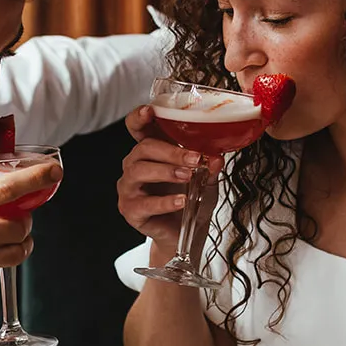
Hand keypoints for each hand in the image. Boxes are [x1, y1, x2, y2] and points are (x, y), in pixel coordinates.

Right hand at [115, 105, 221, 250]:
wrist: (186, 235)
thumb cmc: (191, 201)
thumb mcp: (206, 181)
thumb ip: (209, 168)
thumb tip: (216, 157)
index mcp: (151, 152)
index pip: (138, 128)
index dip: (140, 117)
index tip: (151, 110)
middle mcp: (135, 166)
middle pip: (143, 148)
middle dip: (170, 151)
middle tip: (194, 158)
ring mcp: (130, 188)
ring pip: (139, 171)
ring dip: (165, 171)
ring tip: (187, 176)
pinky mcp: (130, 210)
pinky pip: (144, 203)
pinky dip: (165, 201)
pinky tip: (181, 200)